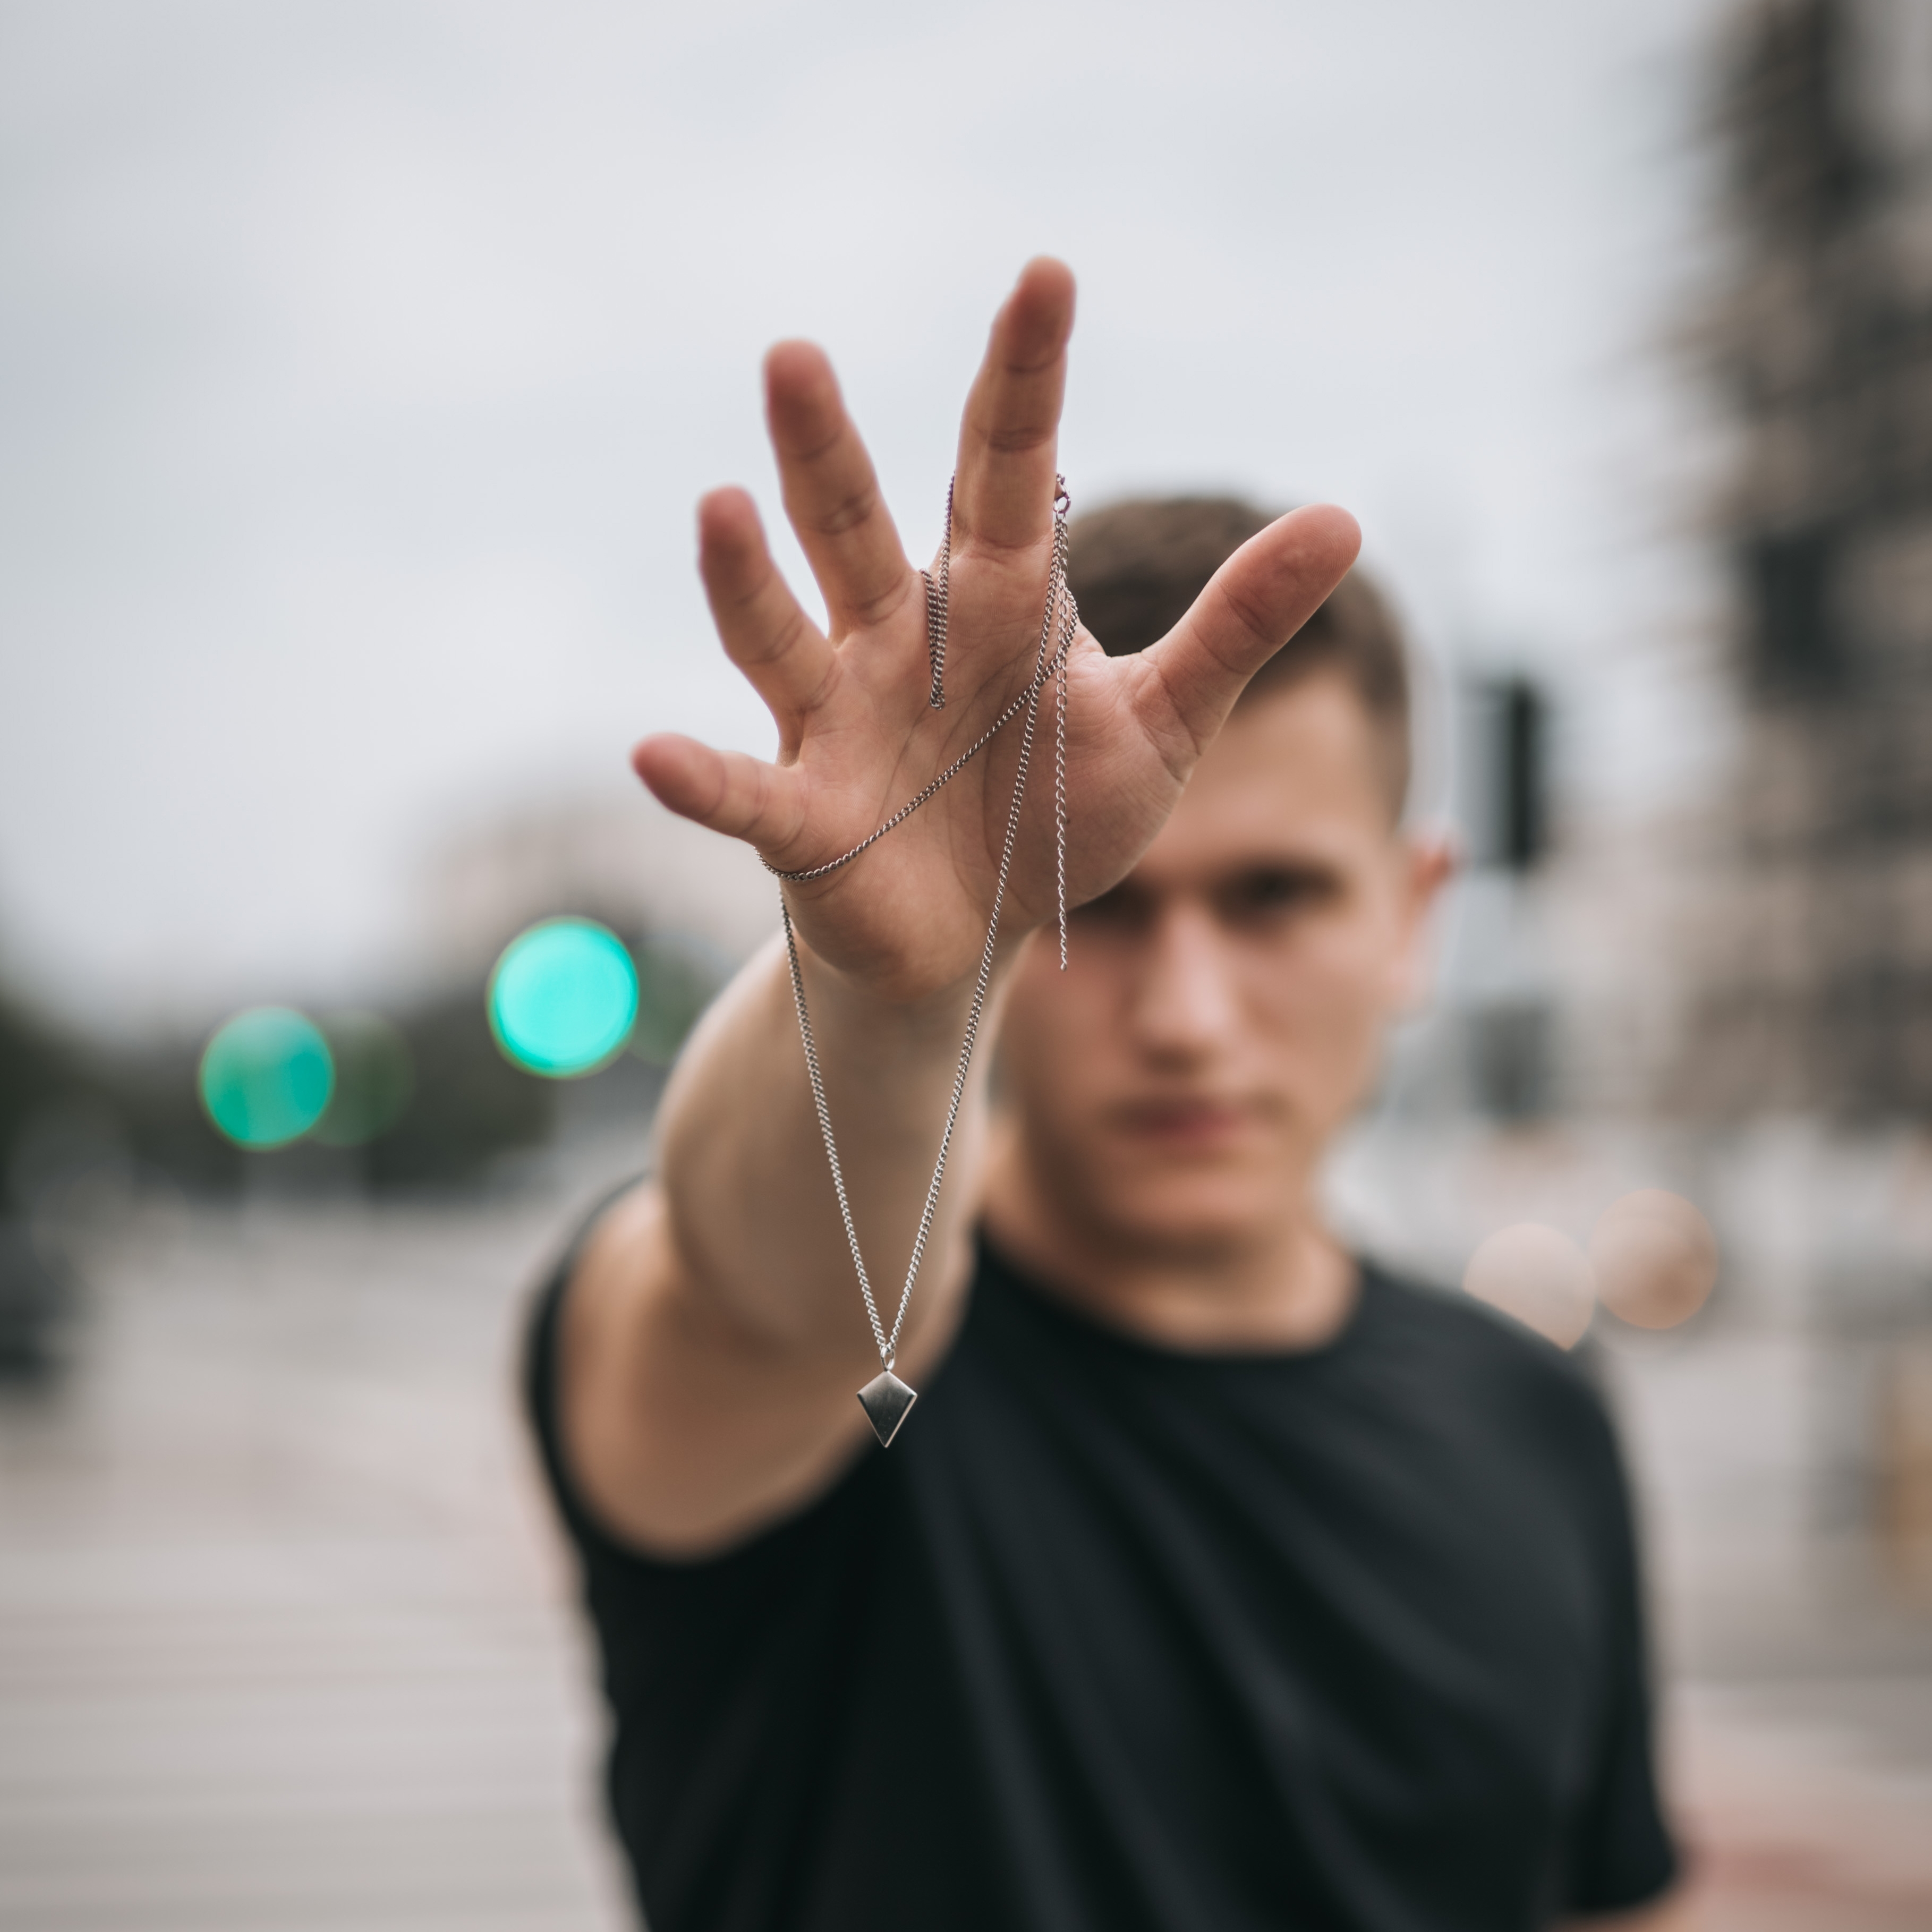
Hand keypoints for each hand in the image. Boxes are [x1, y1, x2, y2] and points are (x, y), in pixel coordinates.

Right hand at [633, 259, 1359, 1003]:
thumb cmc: (1058, 810)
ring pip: (782, 633)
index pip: (1007, 469)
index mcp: (996, 599)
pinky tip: (653, 756)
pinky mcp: (802, 817)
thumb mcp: (1165, 719)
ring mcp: (838, 719)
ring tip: (719, 504)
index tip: (1047, 273)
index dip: (1022, 379)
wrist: (980, 929)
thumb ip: (1237, 625)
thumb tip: (1347, 517)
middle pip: (858, 526)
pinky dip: (701, 779)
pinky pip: (744, 791)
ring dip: (747, 576)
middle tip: (795, 354)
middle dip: (826, 448)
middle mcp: (901, 637)